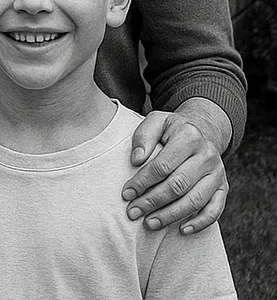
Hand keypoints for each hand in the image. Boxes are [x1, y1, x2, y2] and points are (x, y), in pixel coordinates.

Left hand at [122, 102, 229, 233]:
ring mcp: (217, 173)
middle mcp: (207, 155)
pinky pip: (214, 210)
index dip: (143, 182)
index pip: (162, 165)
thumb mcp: (156, 121)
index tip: (126, 194)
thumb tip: (136, 160)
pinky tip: (182, 230)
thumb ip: (143, 136)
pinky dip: (199, 223)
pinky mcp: (223, 188)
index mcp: (189, 136)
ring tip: (150, 223)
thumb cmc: (172, 129)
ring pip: (194, 201)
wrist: (202, 130)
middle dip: (153, 202)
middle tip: (133, 212)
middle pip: (177, 185)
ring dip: (170, 215)